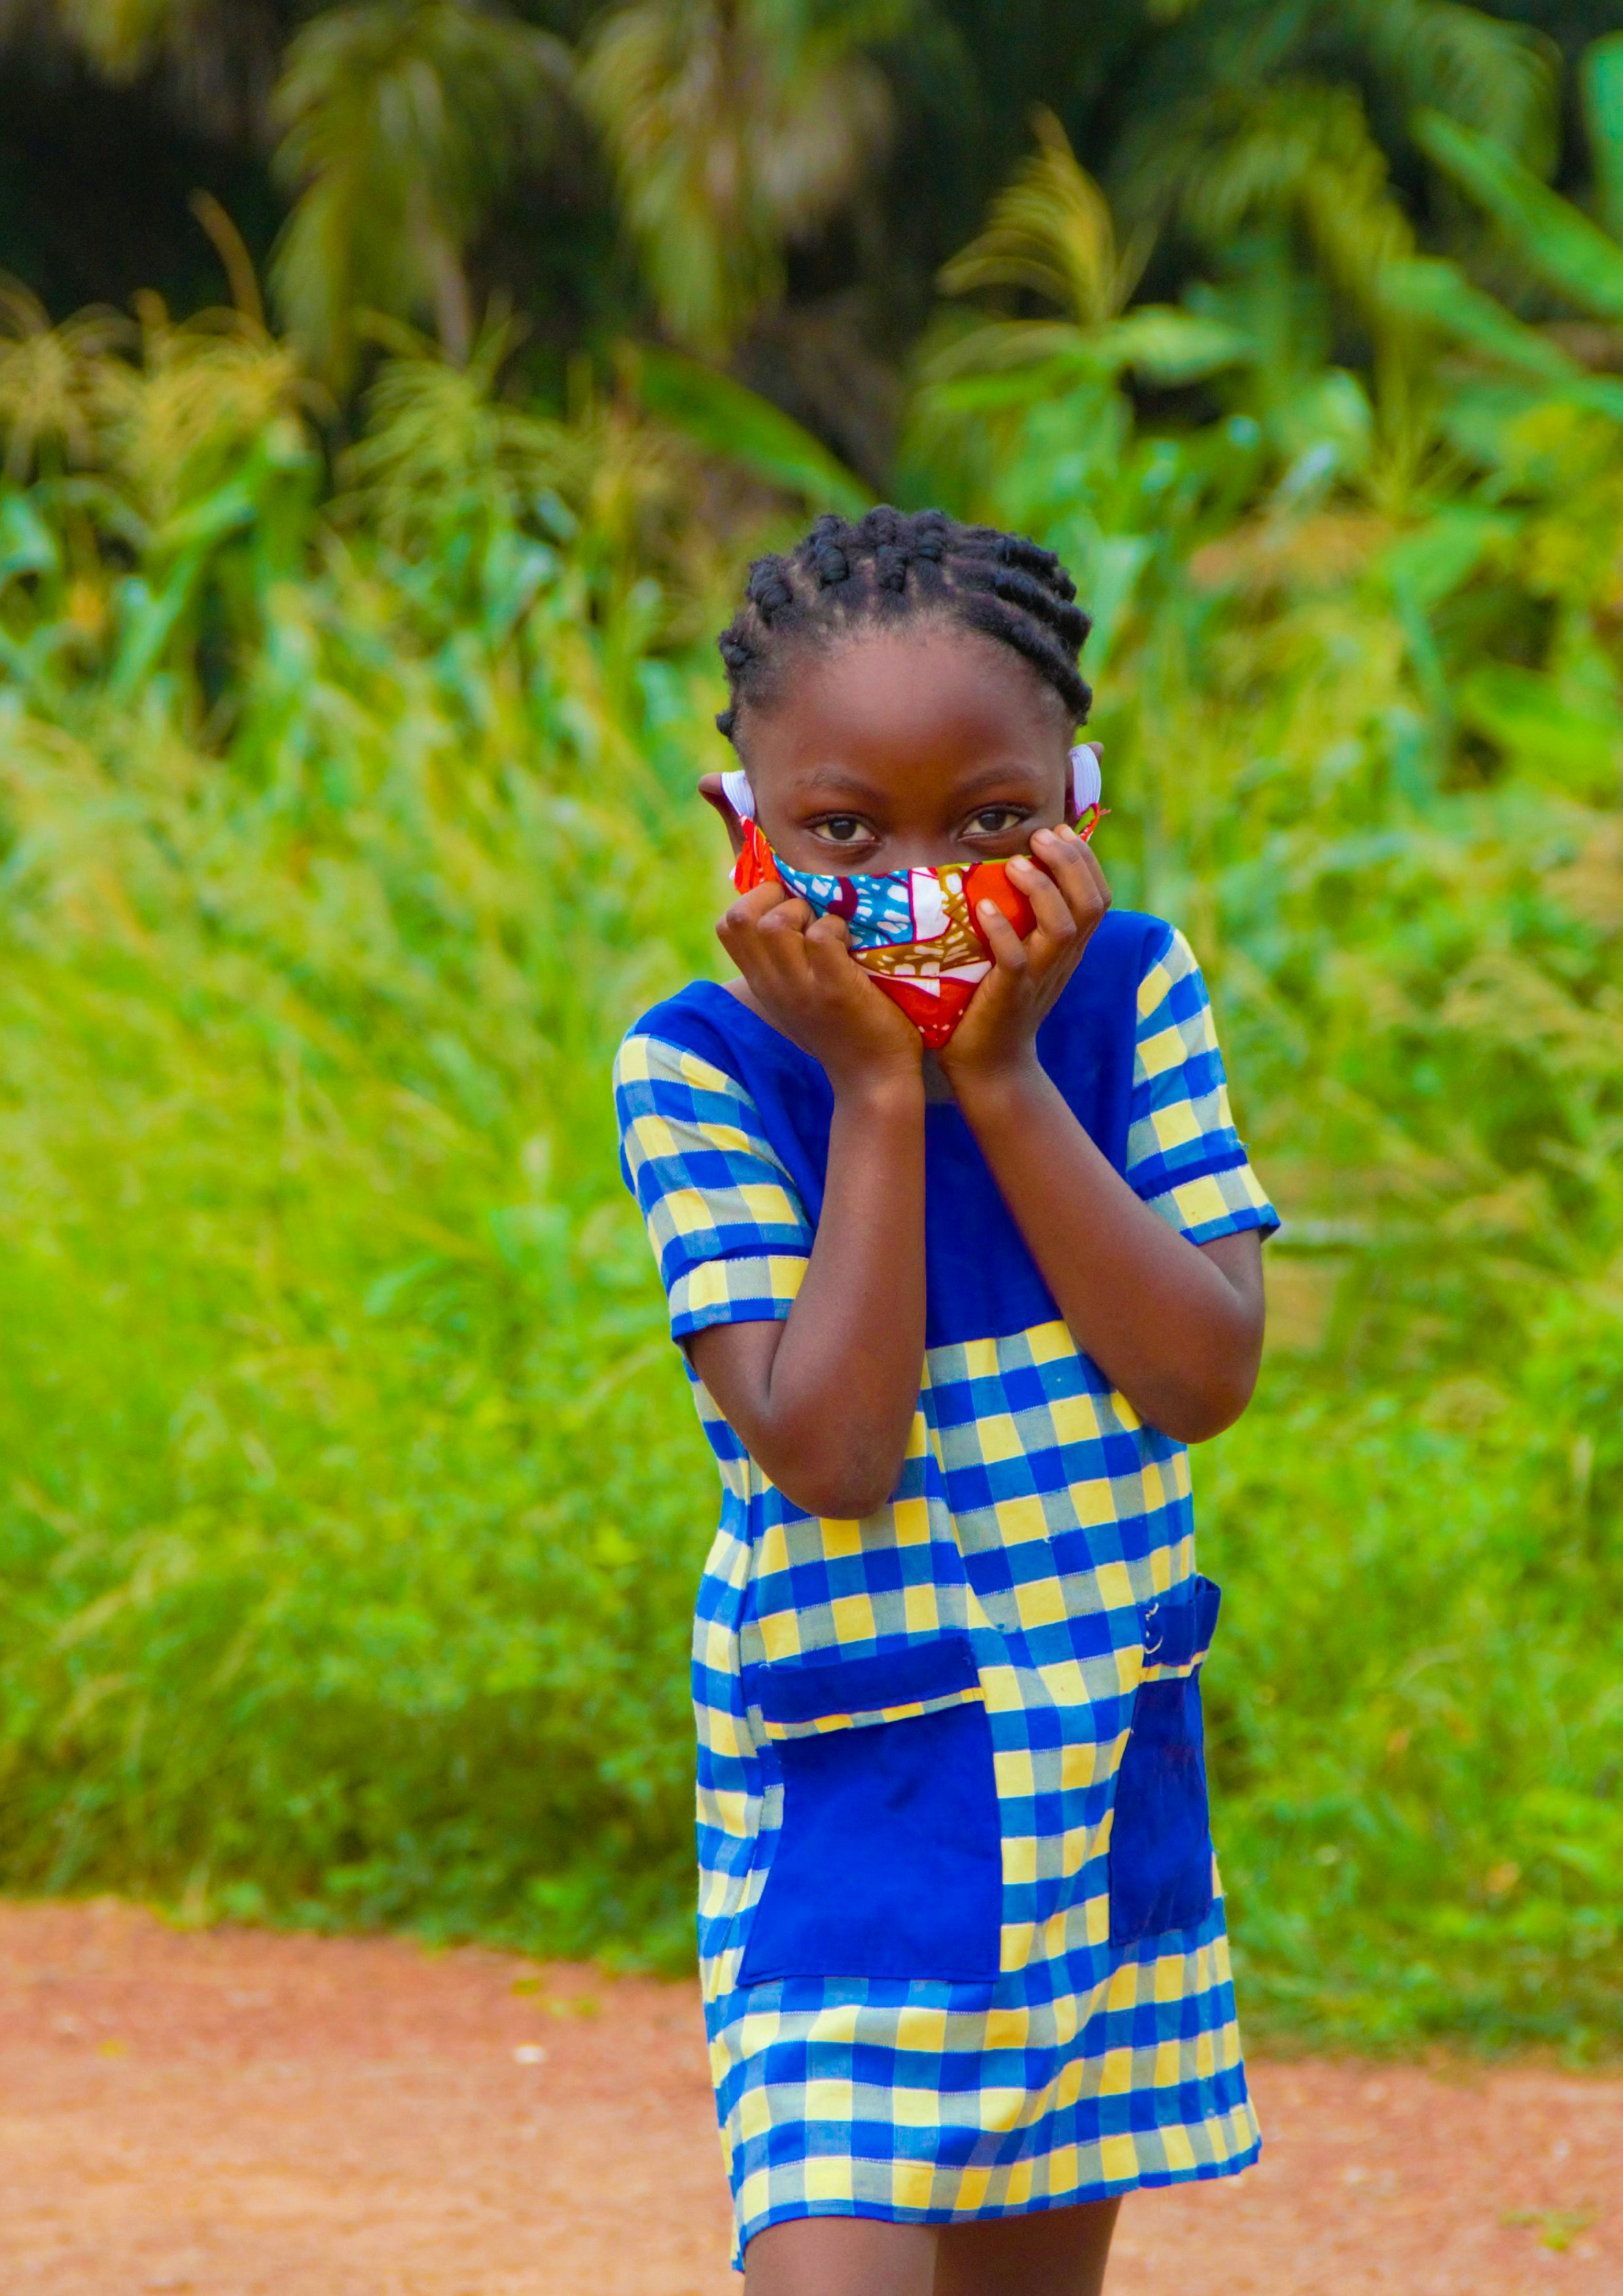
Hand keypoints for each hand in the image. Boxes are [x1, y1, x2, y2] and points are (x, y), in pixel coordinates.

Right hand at [717, 880, 922, 1097]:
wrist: (873, 1079)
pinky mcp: (834, 989)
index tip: (786, 906)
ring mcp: (800, 988)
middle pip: (740, 918)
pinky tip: (850, 946)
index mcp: (761, 982)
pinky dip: (837, 928)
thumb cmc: (843, 1028)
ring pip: (775, 924)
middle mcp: (771, 985)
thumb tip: (789, 908)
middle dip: (775, 898)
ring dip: (807, 912)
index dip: (753, 901)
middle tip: (808, 914)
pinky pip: (821, 936)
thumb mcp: (798, 995)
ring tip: (830, 930)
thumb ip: (785, 961)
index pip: (726, 925)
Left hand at [939, 824, 1110, 1089]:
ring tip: (1016, 864)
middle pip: (1091, 903)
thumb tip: (1008, 867)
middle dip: (1071, 862)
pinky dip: (1002, 931)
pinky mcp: (1011, 997)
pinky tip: (985, 908)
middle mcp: (1063, 959)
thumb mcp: (1024, 955)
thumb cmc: (996, 1002)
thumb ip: (1026, 919)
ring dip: (1042, 890)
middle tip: (1041, 837)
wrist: (991, 1067)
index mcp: (1070, 947)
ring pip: (1064, 928)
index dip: (1085, 858)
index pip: (1098, 894)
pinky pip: (1016, 961)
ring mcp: (1040, 978)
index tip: (1059, 829)